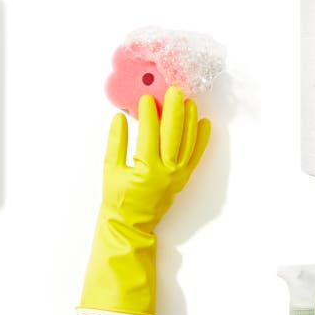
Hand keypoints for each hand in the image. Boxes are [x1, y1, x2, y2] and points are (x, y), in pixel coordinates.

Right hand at [78, 87, 210, 314]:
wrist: (130, 224)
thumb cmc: (117, 198)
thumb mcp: (110, 169)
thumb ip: (116, 143)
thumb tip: (121, 118)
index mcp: (146, 169)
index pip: (150, 133)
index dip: (148, 113)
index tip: (146, 98)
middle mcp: (166, 171)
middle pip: (173, 134)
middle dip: (174, 110)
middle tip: (175, 91)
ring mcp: (178, 175)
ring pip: (187, 142)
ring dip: (189, 120)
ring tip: (189, 101)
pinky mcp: (183, 178)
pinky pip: (196, 155)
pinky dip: (201, 139)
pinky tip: (203, 122)